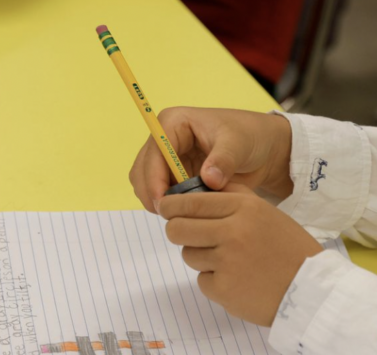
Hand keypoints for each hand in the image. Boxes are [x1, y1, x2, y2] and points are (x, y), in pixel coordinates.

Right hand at [129, 107, 293, 213]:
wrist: (263, 147)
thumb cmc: (250, 136)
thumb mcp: (239, 145)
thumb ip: (223, 161)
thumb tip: (208, 180)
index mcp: (173, 122)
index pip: (154, 152)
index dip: (154, 178)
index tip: (164, 202)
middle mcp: (163, 138)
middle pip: (142, 169)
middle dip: (152, 193)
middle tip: (170, 215)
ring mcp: (166, 156)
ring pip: (145, 182)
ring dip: (157, 199)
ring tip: (180, 214)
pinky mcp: (172, 172)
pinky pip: (159, 191)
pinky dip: (167, 203)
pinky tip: (185, 211)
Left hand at [161, 184, 322, 326]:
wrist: (313, 291)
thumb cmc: (288, 249)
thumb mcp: (265, 212)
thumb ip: (231, 198)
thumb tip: (192, 188)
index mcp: (243, 208)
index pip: (188, 201)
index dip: (170, 206)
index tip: (165, 209)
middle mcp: (233, 231)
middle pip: (176, 228)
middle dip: (178, 232)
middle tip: (190, 236)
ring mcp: (227, 261)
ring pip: (188, 254)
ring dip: (201, 258)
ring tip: (230, 262)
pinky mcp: (224, 288)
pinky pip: (202, 280)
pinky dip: (215, 282)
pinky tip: (238, 281)